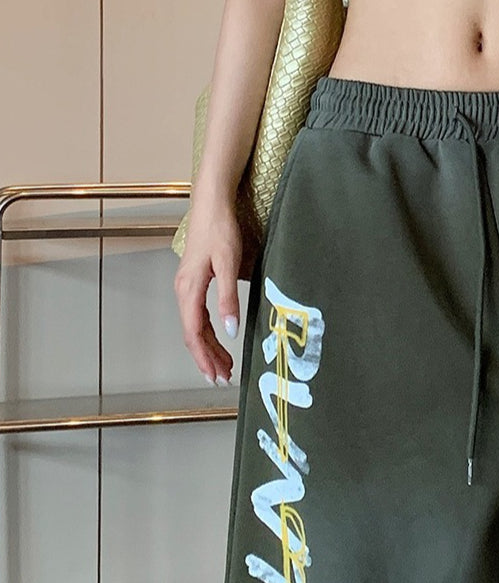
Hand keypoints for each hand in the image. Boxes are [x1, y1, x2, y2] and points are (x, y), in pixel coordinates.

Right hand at [173, 201, 244, 383]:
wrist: (212, 204)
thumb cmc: (220, 229)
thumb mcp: (229, 265)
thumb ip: (229, 299)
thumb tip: (230, 331)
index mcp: (189, 289)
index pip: (193, 333)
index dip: (204, 358)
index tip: (215, 376)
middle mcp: (183, 290)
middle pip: (192, 334)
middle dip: (207, 358)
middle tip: (223, 379)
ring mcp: (187, 287)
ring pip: (195, 326)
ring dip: (209, 348)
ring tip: (224, 366)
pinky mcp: (194, 282)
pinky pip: (198, 315)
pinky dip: (209, 332)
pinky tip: (220, 341)